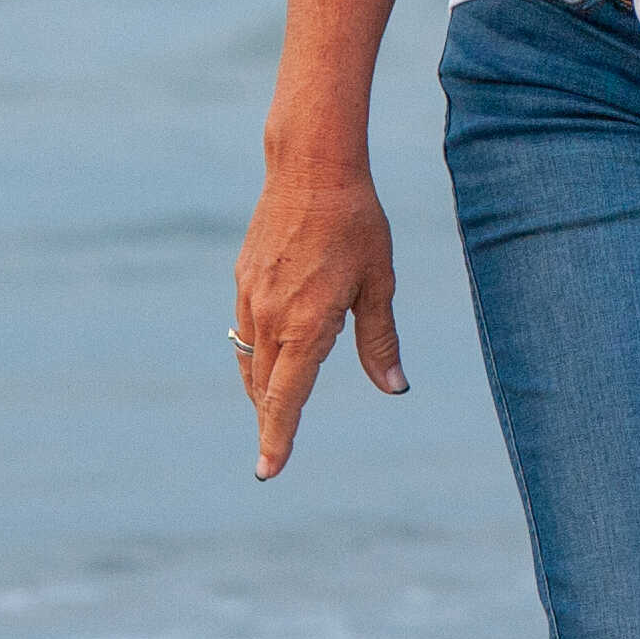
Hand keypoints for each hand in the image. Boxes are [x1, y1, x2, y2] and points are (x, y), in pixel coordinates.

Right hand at [233, 165, 405, 476]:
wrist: (311, 167)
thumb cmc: (356, 224)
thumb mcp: (379, 283)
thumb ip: (380, 340)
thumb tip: (395, 387)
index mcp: (307, 325)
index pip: (287, 398)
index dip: (278, 437)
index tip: (268, 471)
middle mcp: (271, 317)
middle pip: (265, 388)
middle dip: (270, 419)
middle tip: (275, 447)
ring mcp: (251, 297)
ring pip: (251, 360)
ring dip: (262, 387)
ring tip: (274, 406)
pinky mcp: (244, 277)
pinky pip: (246, 329)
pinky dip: (257, 351)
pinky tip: (273, 351)